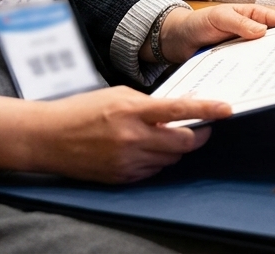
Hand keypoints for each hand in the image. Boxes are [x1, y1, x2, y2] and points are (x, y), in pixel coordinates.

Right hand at [0, 87, 231, 183]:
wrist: (47, 137)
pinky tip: (145, 149)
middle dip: (197, 135)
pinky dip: (156, 160)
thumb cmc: (83, 110)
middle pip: (183, 142)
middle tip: (200, 128)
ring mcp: (126, 161)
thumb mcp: (118, 95)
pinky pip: (152, 170)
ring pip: (170, 158)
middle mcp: (132, 138)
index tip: (227, 109)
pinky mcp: (121, 177)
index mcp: (132, 111)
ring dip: (175, 148)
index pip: (179, 110)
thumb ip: (150, 102)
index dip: (207, 110)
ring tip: (164, 136)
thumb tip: (182, 107)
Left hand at [153, 4, 274, 63]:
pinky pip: (251, 69)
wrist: (176, 41)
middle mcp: (253, 33)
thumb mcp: (219, 18)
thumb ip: (239, 23)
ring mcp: (246, 49)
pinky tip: (263, 82)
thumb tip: (262, 31)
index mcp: (253, 15)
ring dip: (274, 63)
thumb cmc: (198, 22)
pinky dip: (258, 74)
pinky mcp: (238, 64)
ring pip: (265, 56)